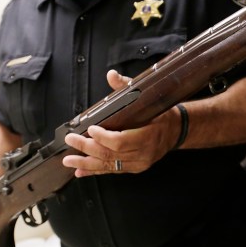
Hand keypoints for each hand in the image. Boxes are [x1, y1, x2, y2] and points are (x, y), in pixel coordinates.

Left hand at [61, 69, 180, 176]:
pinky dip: (95, 171)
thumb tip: (111, 75)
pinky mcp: (134, 168)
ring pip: (109, 165)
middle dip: (87, 148)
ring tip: (69, 160)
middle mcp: (143, 153)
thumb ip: (127, 86)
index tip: (90, 128)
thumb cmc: (162, 115)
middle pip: (110, 154)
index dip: (103, 137)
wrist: (176, 131)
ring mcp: (138, 163)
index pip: (120, 141)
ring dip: (86, 163)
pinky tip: (81, 171)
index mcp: (148, 136)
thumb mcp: (149, 98)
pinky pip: (112, 171)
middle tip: (71, 140)